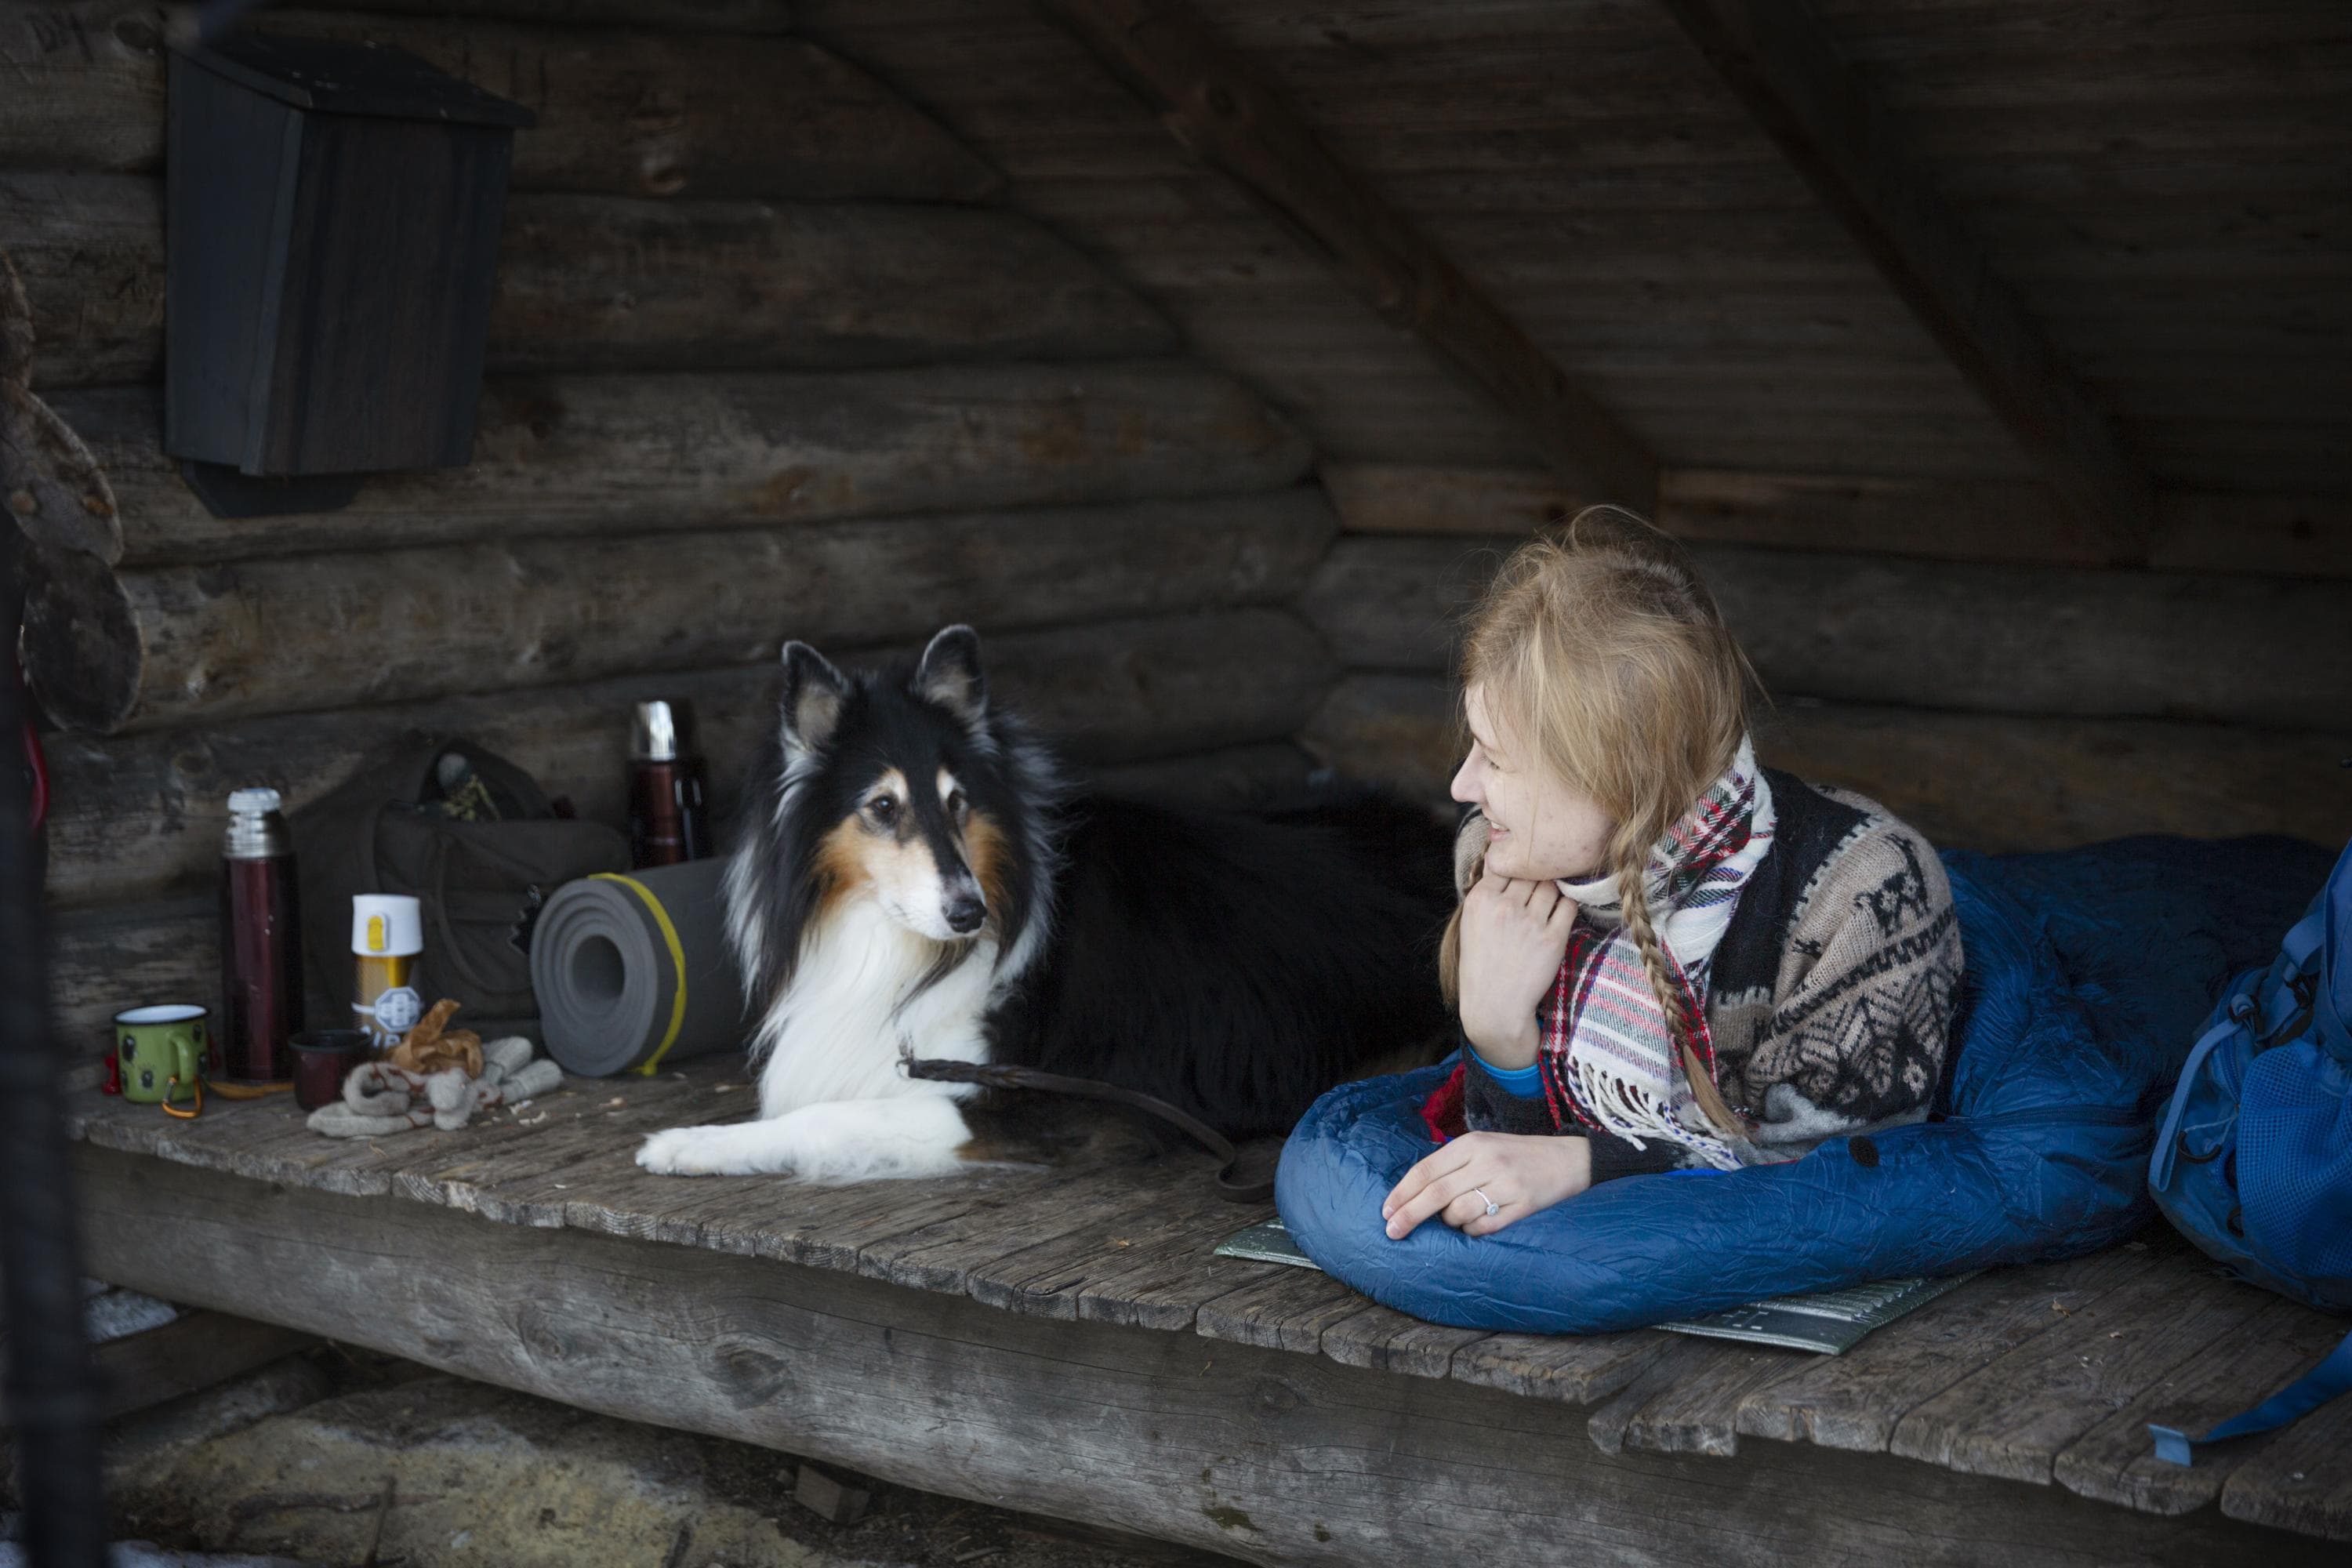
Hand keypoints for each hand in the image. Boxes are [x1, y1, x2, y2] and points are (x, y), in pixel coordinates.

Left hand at [1382, 1131, 1591, 1238]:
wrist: (1569, 1158)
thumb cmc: (1517, 1154)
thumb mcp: (1483, 1146)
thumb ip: (1451, 1164)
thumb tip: (1411, 1194)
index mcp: (1471, 1143)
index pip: (1425, 1170)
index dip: (1402, 1194)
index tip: (1386, 1212)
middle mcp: (1487, 1161)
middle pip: (1435, 1194)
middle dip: (1409, 1215)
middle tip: (1392, 1232)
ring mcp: (1506, 1184)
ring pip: (1458, 1213)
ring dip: (1449, 1223)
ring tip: (1456, 1219)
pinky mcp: (1523, 1206)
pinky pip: (1483, 1228)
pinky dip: (1472, 1231)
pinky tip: (1475, 1225)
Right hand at [1457, 869, 1576, 1068]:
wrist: (1495, 1006)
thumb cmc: (1481, 964)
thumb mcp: (1471, 923)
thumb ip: (1487, 891)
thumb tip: (1502, 857)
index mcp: (1480, 900)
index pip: (1505, 863)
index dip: (1516, 867)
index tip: (1522, 872)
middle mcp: (1504, 907)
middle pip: (1531, 871)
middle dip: (1537, 875)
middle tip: (1541, 884)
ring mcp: (1530, 922)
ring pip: (1551, 885)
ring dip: (1553, 889)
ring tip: (1549, 900)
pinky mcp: (1553, 939)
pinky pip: (1568, 906)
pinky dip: (1567, 904)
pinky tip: (1561, 910)